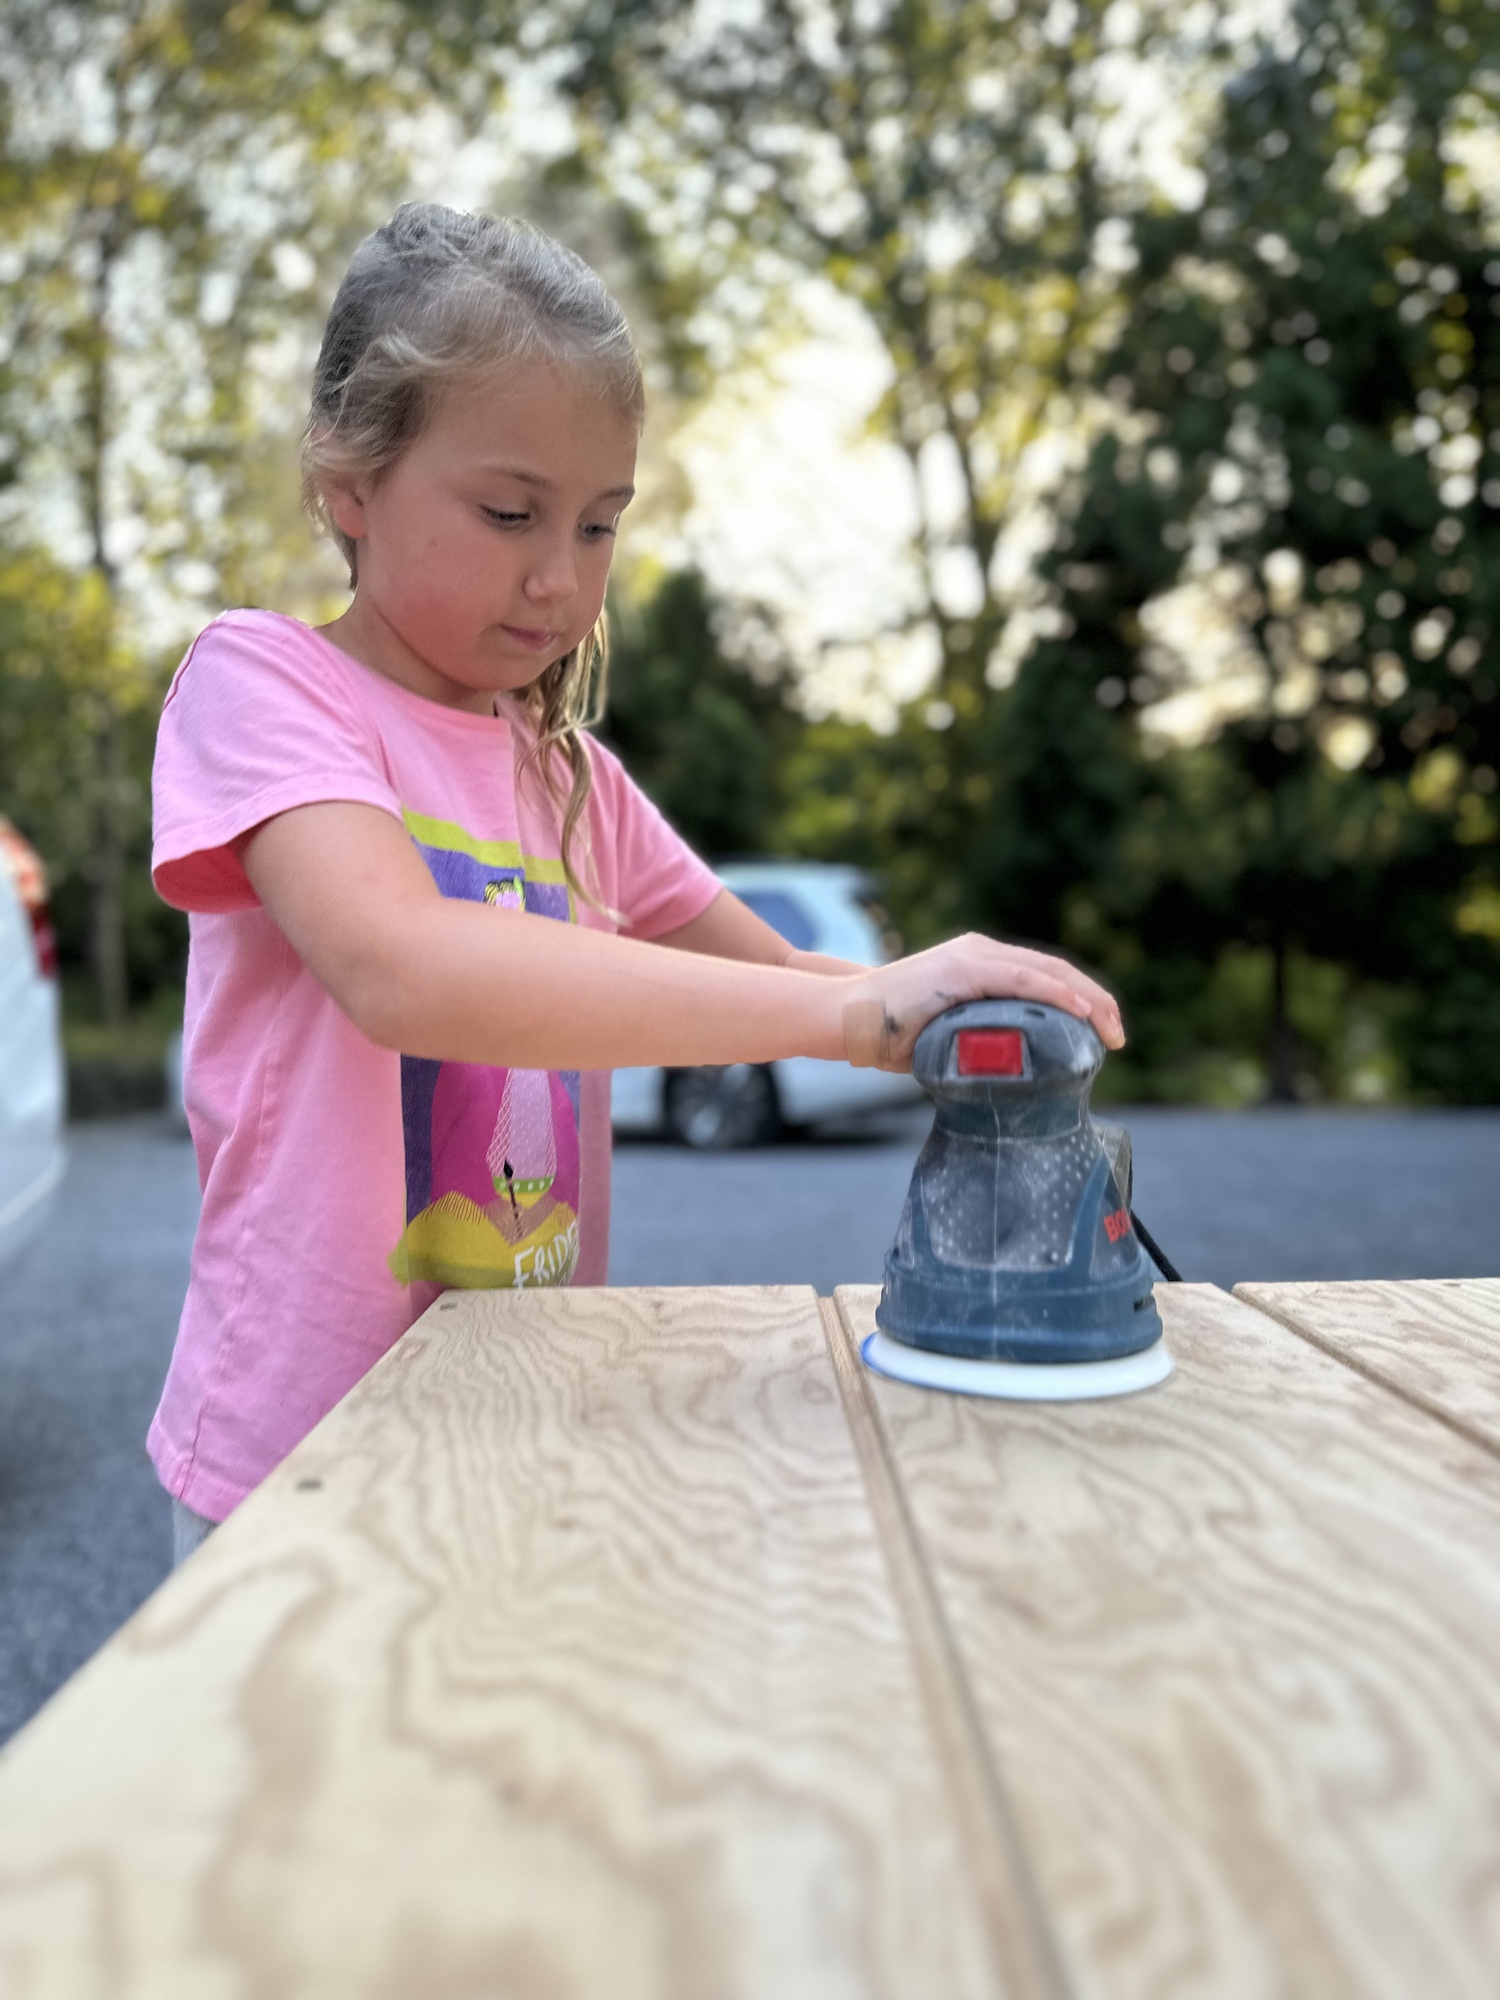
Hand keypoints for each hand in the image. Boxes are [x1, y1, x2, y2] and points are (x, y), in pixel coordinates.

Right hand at [841, 935, 1122, 1071]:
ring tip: (1110, 1027)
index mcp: (978, 963)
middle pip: (1054, 971)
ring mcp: (971, 957)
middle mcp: (980, 951)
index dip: (1080, 1000)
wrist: (845, 1017)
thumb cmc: (887, 1032)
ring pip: (1046, 971)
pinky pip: (1020, 980)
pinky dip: (1054, 994)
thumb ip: (977, 1040)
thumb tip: (1007, 1073)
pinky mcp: (961, 970)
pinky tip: (1079, 1011)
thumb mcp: (946, 1035)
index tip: (1103, 1031)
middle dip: (1094, 1002)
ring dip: (1086, 1000)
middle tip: (1117, 1036)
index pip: (1043, 977)